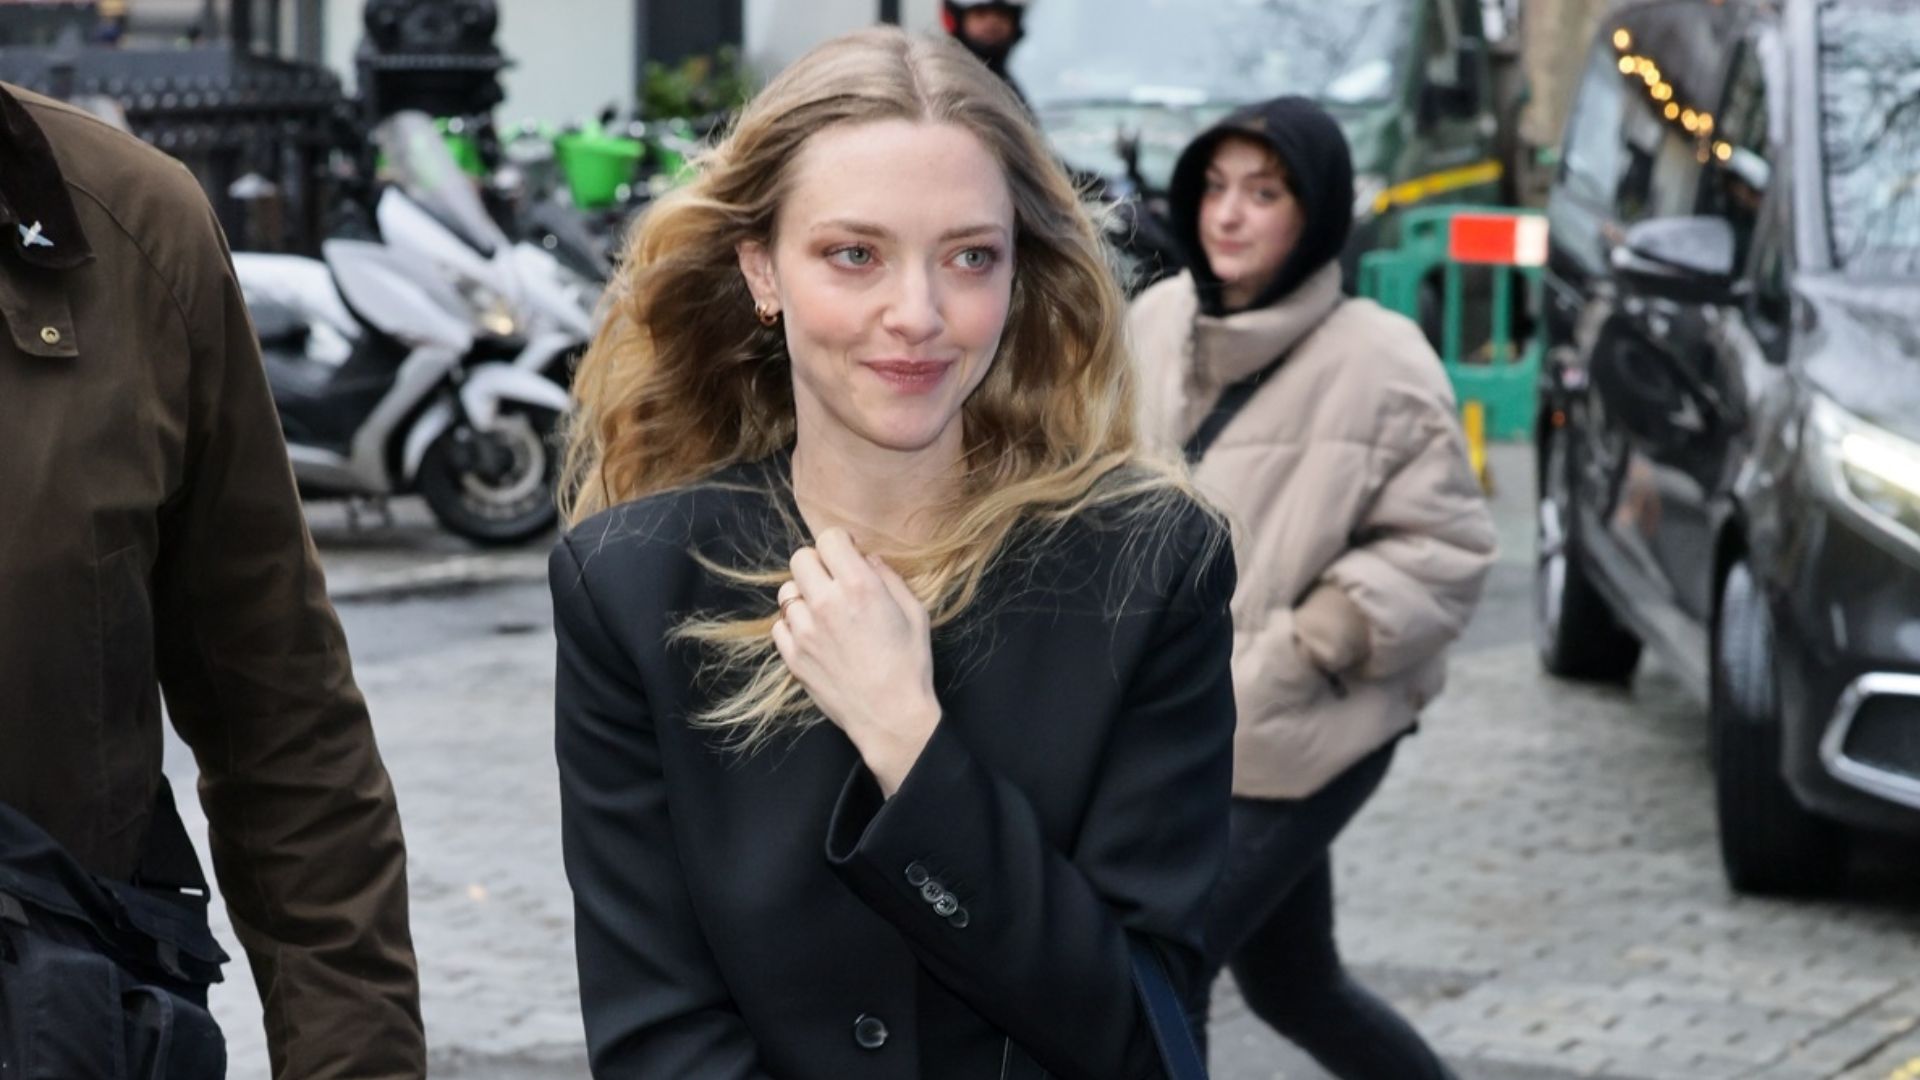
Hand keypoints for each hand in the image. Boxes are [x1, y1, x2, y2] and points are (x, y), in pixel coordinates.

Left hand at [772, 528, 940, 795]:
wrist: (890, 716)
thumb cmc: (910, 665)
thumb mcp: (915, 613)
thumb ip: (890, 578)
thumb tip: (868, 559)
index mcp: (859, 586)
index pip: (829, 539)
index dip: (840, 544)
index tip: (848, 555)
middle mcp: (825, 602)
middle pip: (800, 558)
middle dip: (818, 564)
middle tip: (834, 581)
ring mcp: (804, 630)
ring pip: (787, 591)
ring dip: (804, 594)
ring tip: (823, 611)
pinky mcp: (792, 655)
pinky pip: (780, 625)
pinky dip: (794, 625)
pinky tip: (814, 635)